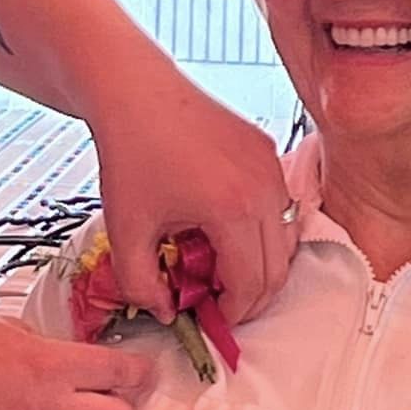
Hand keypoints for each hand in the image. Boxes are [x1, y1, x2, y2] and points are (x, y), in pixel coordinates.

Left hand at [91, 65, 297, 327]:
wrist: (134, 92)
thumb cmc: (130, 150)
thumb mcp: (125, 230)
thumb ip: (141, 285)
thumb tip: (165, 310)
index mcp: (232, 210)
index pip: (251, 284)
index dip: (233, 312)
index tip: (213, 317)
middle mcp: (263, 187)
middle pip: (278, 268)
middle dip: (251, 296)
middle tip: (220, 303)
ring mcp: (270, 167)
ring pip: (285, 239)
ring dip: (260, 264)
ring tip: (220, 267)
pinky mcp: (267, 151)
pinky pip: (279, 207)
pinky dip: (261, 231)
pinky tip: (223, 232)